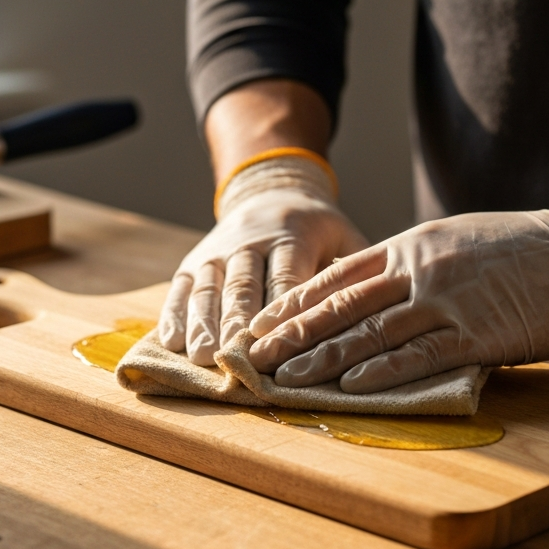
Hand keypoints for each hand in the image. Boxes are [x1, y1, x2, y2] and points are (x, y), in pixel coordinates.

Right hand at [159, 154, 366, 365]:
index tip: (279, 343)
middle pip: (244, 285)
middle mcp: (251, 240)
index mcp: (293, 235)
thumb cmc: (318, 230)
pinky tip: (172, 343)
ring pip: (209, 288)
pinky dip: (174, 315)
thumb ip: (358, 268)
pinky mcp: (195, 260)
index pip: (287, 277)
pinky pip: (182, 288)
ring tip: (202, 357)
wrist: (272, 191)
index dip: (282, 311)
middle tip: (233, 358)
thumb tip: (376, 309)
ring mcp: (218, 250)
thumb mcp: (344, 236)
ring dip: (203, 324)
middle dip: (236, 322)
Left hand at [248, 184, 548, 391]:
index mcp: (415, 245)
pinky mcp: (482, 331)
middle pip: (341, 304)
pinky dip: (383, 372)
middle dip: (291, 334)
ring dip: (323, 358)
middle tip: (253, 358)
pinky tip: (352, 387)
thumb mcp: (465, 242)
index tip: (262, 325)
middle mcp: (422, 267)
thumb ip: (421, 265)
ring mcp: (450, 298)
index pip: (338, 277)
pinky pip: (421, 354)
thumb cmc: (535, 250)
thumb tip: (387, 291)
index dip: (295, 304)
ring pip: (371, 331)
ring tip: (286, 380)